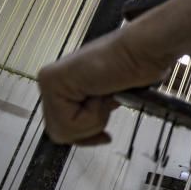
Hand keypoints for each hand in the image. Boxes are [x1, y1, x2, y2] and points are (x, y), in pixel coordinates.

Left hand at [37, 29, 172, 144]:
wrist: (141, 52)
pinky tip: (102, 92)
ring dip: (94, 120)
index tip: (105, 137)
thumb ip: (91, 114)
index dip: (85, 137)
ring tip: (106, 94)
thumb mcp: (108, 100)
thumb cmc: (135, 69)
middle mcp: (50, 82)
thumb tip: (90, 136)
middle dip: (88, 129)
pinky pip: (68, 122)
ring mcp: (49, 81)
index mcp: (61, 86)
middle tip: (107, 104)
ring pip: (63, 131)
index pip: (61, 128)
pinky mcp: (52, 81)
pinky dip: (93, 114)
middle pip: (59, 133)